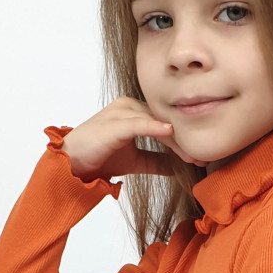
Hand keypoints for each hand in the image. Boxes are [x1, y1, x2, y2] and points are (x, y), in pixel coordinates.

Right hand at [60, 96, 207, 182]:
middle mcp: (129, 105)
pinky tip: (171, 133)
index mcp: (134, 110)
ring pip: (156, 122)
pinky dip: (156, 128)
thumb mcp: (135, 161)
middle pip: (164, 120)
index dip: (182, 138)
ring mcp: (121, 111)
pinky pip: (140, 123)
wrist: (71, 163)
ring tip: (192, 155)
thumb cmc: (98, 157)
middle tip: (201, 157)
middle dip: (183, 140)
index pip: (166, 121)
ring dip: (176, 139)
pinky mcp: (115, 122)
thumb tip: (179, 167)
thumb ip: (157, 161)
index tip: (199, 155)